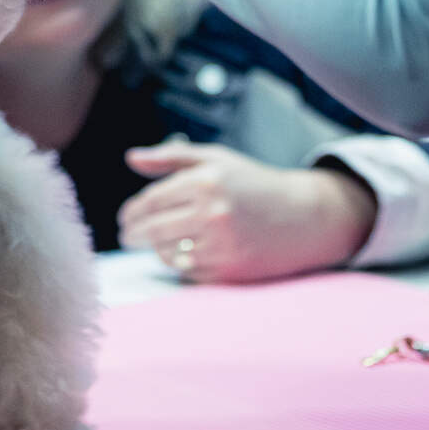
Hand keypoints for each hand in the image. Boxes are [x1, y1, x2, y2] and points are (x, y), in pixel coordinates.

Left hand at [118, 142, 376, 282]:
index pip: (150, 202)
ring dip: (157, 249)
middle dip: (133, 235)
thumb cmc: (253, 183)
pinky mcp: (231, 272)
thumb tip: (131, 158)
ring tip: (160, 241)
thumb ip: (170, 157)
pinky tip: (186, 252)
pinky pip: (188, 272)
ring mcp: (223, 246)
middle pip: (153, 231)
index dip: (131, 213)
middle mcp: (213, 214)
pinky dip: (181, 264)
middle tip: (128, 236)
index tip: (125, 219)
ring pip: (168, 254)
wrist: (303, 216)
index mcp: (206, 182)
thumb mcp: (215, 159)